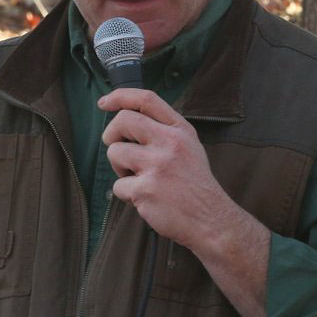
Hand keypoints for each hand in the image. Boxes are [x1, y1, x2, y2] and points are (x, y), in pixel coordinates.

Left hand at [99, 88, 277, 316]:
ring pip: (114, 153)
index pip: (147, 100)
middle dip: (111, 133)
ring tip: (138, 178)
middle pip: (123, 121)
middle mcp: (170, 143)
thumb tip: (126, 120)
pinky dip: (127, 193)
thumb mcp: (190, 148)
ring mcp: (157, 166)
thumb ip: (165, 132)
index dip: (121, 97)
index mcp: (181, 130)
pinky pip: (118, 185)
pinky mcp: (145, 190)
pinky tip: (145, 198)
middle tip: (115, 145)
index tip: (104, 102)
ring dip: (119, 167)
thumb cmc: (196, 185)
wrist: (212, 220)